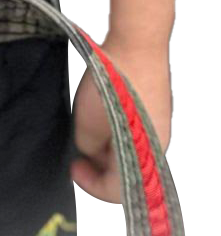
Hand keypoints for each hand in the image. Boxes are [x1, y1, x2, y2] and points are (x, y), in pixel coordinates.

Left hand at [71, 40, 171, 206]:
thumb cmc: (111, 87)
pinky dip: (118, 132)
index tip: (74, 168)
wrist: (136, 44)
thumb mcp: (88, 126)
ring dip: (108, 148)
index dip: (91, 185)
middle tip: (80, 153)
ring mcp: (160, 125)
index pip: (117, 191)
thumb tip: (93, 150)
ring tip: (89, 131)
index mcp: (145, 159)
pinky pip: (137, 132)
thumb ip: (89, 148)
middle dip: (100, 167)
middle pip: (127, 172)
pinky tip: (104, 115)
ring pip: (132, 151)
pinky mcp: (158, 107)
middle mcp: (159, 147)